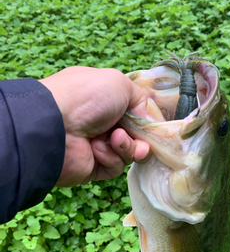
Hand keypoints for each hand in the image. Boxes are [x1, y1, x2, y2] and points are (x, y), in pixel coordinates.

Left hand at [39, 66, 149, 186]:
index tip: (151, 125)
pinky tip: (97, 149)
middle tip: (138, 138)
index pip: (133, 113)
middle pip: (135, 136)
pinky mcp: (92, 167)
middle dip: (140, 137)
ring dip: (126, 147)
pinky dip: (110, 158)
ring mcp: (96, 145)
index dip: (145, 121)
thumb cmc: (86, 97)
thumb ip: (141, 100)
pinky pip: (114, 167)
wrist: (55, 125)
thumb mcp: (119, 83)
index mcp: (104, 100)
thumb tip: (148, 121)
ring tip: (114, 139)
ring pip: (128, 153)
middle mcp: (100, 122)